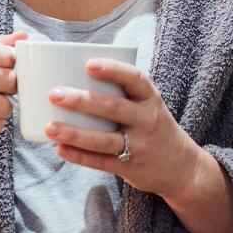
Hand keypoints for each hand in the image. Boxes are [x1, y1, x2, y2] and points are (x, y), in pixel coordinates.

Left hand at [44, 58, 203, 203]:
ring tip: (49, 127)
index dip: (112, 69)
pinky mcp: (131, 168)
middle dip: (81, 100)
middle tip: (54, 94)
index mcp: (150, 99)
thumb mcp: (148, 106)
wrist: (182, 167)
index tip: (88, 64)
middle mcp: (147, 120)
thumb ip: (122, 93)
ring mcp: (140, 146)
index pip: (134, 78)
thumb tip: (76, 76)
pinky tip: (60, 149)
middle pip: (113, 107)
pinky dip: (79, 156)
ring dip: (74, 133)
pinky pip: (101, 162)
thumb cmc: (153, 126)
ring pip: (103, 139)